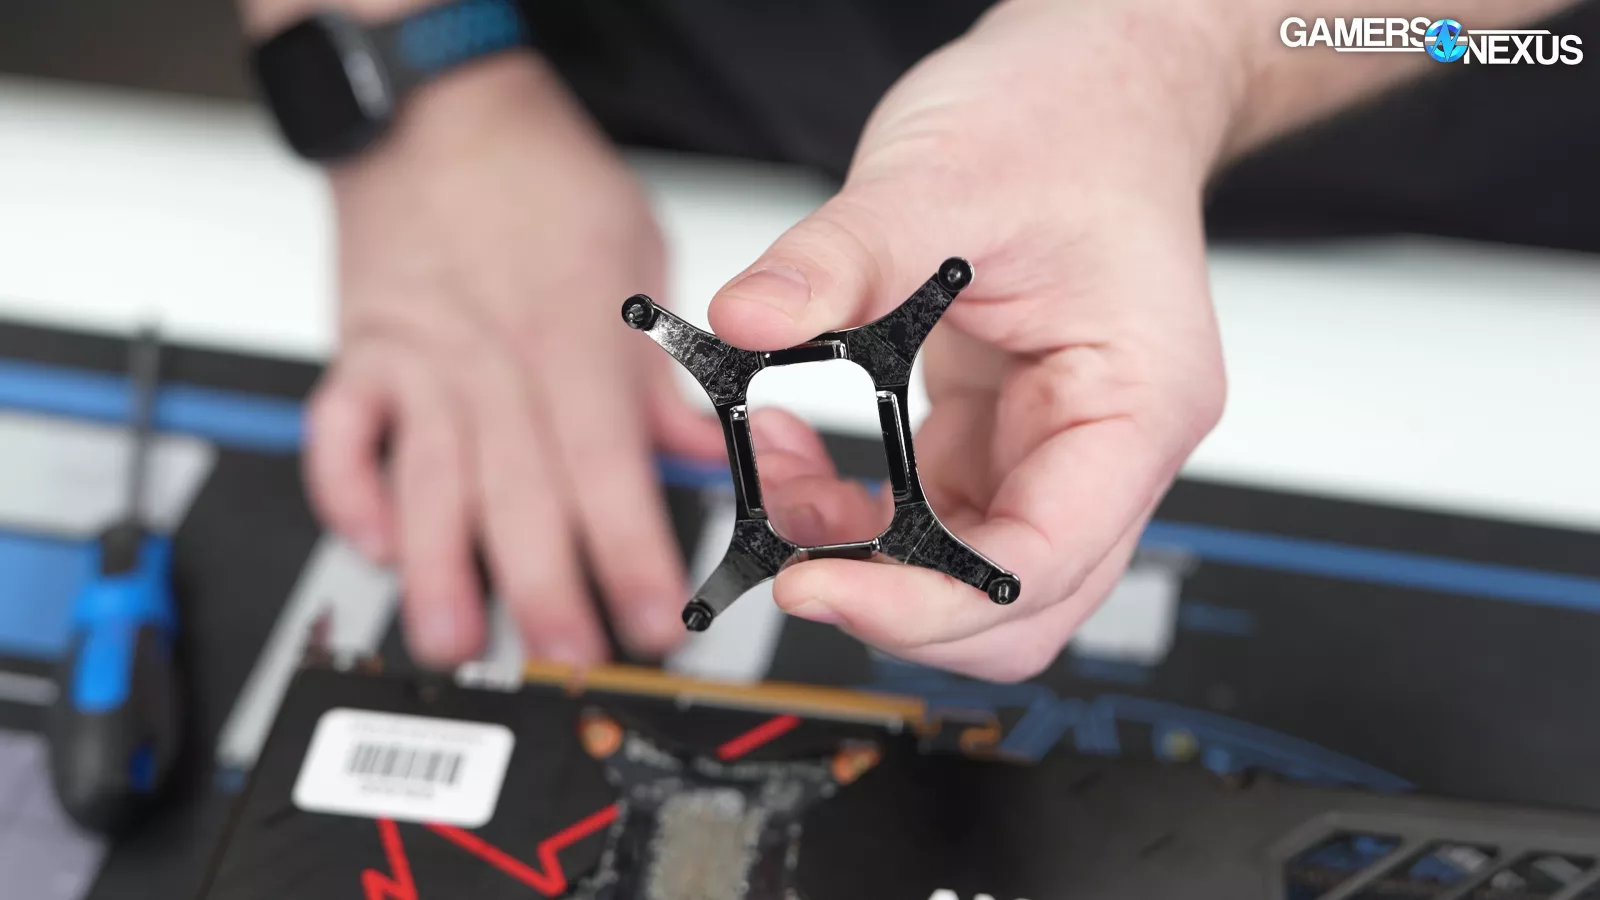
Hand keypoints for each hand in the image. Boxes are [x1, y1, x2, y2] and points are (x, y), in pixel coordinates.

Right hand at [304, 56, 724, 666]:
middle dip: (542, 585)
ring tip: (454, 638)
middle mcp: (492, 357)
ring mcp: (420, 359)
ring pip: (427, 474)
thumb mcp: (637, 262)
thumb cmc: (542, 183)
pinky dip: (348, 491)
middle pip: (517, 487)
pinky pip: (340, 432)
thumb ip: (663, 375)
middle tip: (564, 656)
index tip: (652, 617)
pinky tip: (372, 545)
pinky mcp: (362, 355)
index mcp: (571, 339)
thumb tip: (710, 453)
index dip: (630, 551)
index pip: (607, 465)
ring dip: (438, 564)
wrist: (438, 111)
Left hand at [709, 0, 1242, 681]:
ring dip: (862, 560)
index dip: (927, 601)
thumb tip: (748, 322)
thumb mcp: (941, 177)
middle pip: (1012, 606)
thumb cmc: (1066, 122)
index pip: (1039, 562)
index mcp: (1134, 404)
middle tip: (787, 564)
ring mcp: (1052, 448)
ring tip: (771, 480)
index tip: (816, 587)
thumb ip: (839, 260)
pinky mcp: (998, 436)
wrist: (1091, 83)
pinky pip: (928, 521)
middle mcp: (1106, 447)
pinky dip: (855, 517)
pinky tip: (792, 453)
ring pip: (962, 576)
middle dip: (895, 602)